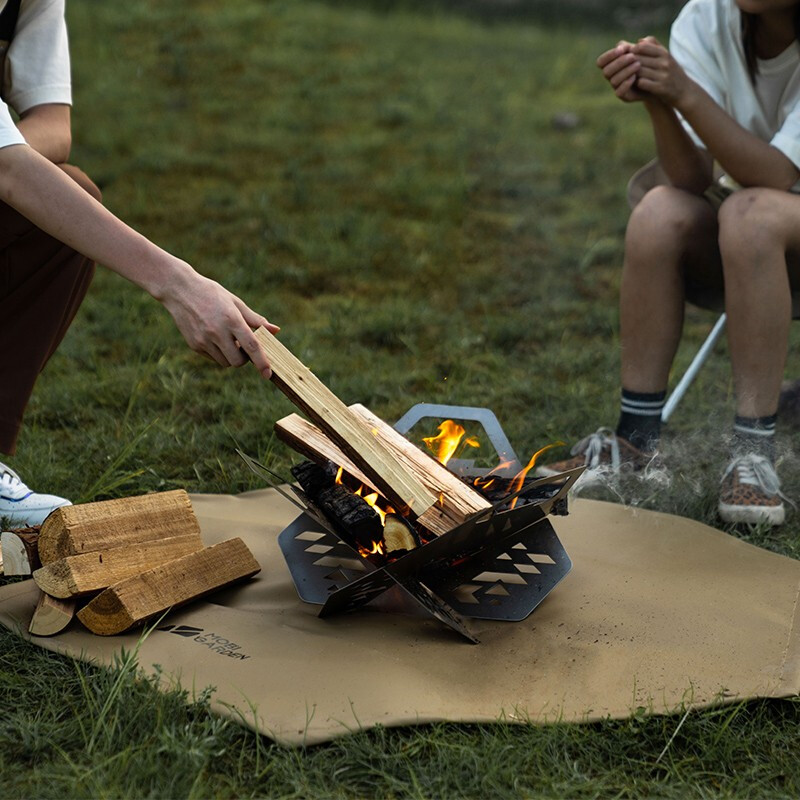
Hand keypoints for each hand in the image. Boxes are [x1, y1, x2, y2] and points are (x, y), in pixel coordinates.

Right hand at [159, 263, 279, 377]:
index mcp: (232, 320)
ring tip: (227, 340)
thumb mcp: (236, 303)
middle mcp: (217, 332)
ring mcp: (204, 340)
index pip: (252, 346)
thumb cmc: (212, 294)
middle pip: (238, 361)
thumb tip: (276, 330)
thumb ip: (255, 320)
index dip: (262, 362)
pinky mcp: (194, 345)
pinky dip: (218, 353)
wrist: (179, 290)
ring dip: (231, 356)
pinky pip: (213, 358)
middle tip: (242, 347)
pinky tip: (214, 337)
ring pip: (225, 362)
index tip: (267, 374)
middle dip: (244, 359)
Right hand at [597, 41, 645, 102]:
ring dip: (625, 71)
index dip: (609, 55)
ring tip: (638, 64)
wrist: (657, 79)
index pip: (601, 61)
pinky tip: (635, 77)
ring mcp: (617, 87)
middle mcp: (611, 76)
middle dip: (619, 62)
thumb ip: (641, 45)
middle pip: (606, 71)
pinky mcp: (624, 96)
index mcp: (611, 64)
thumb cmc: (648, 62)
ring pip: (613, 81)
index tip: (622, 49)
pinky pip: (619, 92)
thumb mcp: (646, 50)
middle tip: (633, 57)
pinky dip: (626, 83)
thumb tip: (637, 42)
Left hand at [632, 37, 692, 107]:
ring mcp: (663, 75)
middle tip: (622, 68)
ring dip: (631, 74)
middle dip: (628, 64)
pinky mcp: (660, 88)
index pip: (642, 46)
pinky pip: (642, 83)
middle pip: (638, 59)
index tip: (626, 57)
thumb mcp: (666, 56)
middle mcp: (664, 62)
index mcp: (664, 53)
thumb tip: (639, 41)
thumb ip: (653, 46)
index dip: (631, 51)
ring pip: (639, 71)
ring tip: (627, 76)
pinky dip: (636, 84)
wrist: (684, 91)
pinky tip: (635, 85)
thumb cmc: (671, 72)